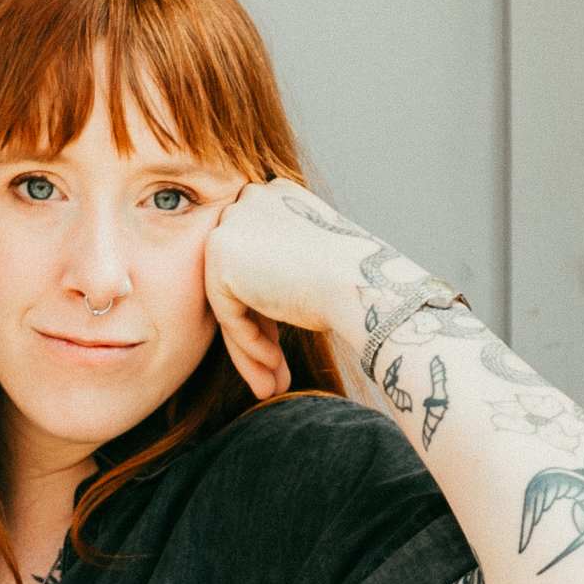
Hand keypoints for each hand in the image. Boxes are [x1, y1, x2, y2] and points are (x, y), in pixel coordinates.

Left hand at [203, 177, 379, 400]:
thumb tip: (254, 307)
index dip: (267, 307)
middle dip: (258, 331)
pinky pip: (228, 312)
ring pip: (231, 299)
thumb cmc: (357, 282)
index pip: (258, 260)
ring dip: (251, 346)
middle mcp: (250, 201)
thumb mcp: (315, 266)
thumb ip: (280, 272)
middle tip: (274, 370)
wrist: (364, 283)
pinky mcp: (220, 254)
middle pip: (240, 280)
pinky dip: (249, 343)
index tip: (280, 344)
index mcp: (276, 197)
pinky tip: (272, 366)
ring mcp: (232, 223)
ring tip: (271, 386)